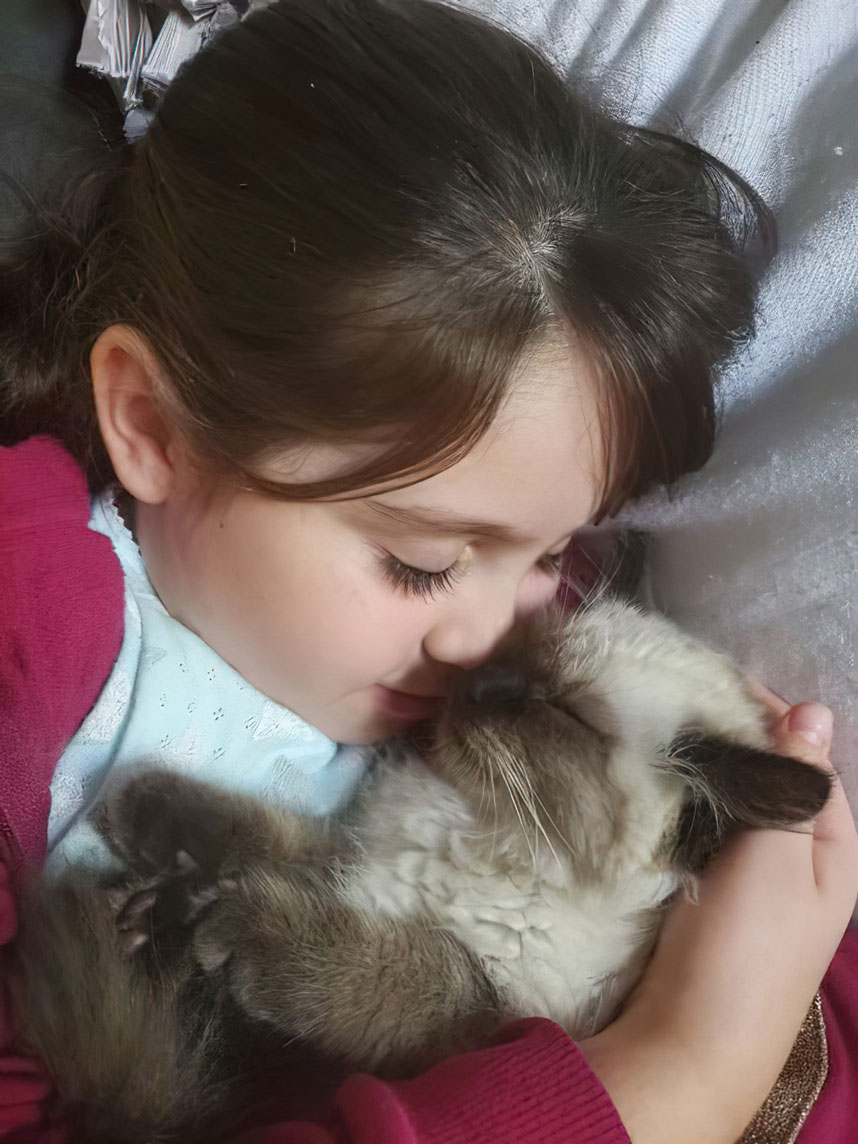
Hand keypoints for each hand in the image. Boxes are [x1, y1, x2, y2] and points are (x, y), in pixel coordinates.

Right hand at [579, 700, 857, 1143]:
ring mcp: (756, 886)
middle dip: (741, 742)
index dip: (774, 719)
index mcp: (833, 853)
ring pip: (743, 809)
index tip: (722, 682)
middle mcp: (801, 866)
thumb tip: (816, 709)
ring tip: (673, 734)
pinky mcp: (716, 900)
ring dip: (716, 773)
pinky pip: (714, 836)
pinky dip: (696, 807)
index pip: (811, 765)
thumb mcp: (776, 855)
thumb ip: (794, 783)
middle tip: (688, 701)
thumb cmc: (745, 944)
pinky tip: (667, 790)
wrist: (693, 1040)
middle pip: (777, 785)